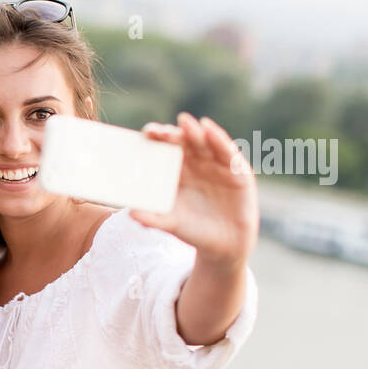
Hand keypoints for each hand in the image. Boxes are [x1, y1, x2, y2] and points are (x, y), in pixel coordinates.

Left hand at [132, 112, 258, 268]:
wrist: (223, 246)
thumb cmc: (193, 231)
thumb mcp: (171, 224)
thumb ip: (152, 219)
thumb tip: (130, 213)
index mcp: (177, 173)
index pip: (166, 150)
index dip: (157, 140)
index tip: (146, 133)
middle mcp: (196, 164)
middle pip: (183, 143)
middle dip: (173, 134)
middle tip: (161, 130)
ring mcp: (216, 165)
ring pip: (204, 142)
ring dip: (194, 131)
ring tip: (183, 122)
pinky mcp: (237, 170)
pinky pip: (227, 151)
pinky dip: (218, 139)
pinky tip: (209, 129)